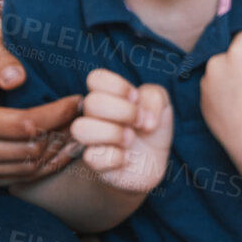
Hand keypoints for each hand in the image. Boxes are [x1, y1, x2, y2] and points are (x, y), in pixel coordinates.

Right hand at [0, 30, 82, 186]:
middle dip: (61, 132)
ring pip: (28, 168)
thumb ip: (0, 58)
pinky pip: (22, 178)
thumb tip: (15, 78)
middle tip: (84, 115)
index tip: (77, 100)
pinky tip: (65, 145)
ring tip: (77, 128)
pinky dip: (47, 164)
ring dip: (57, 150)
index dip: (56, 114)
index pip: (23, 125)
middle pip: (28, 150)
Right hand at [71, 69, 171, 194]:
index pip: (96, 78)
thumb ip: (154, 97)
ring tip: (130, 139)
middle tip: (139, 123)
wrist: (152, 162)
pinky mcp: (94, 163)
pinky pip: (93, 157)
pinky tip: (126, 158)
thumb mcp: (161, 105)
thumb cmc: (150, 127)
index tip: (136, 99)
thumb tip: (145, 116)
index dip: (119, 86)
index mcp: (106, 95)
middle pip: (92, 102)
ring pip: (81, 129)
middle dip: (124, 111)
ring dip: (113, 133)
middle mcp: (93, 115)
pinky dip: (116, 158)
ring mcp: (90, 139)